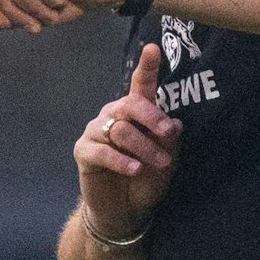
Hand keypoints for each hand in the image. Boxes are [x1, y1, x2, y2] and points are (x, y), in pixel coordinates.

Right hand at [73, 43, 180, 236]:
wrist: (124, 211)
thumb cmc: (146, 181)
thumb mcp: (166, 161)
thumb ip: (169, 141)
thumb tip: (175, 123)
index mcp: (134, 114)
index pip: (140, 86)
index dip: (146, 67)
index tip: (153, 48)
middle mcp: (113, 116)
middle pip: (130, 104)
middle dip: (152, 117)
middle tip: (169, 134)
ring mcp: (96, 132)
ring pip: (120, 130)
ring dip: (144, 147)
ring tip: (159, 164)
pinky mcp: (84, 152)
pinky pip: (103, 151)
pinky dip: (122, 160)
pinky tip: (135, 169)